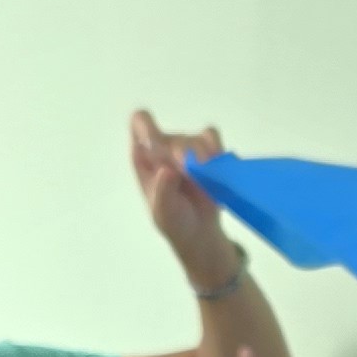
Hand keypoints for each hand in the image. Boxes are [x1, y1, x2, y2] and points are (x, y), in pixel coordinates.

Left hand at [130, 109, 239, 282]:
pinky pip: (212, 138)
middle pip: (173, 137)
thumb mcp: (163, 212)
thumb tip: (167, 170)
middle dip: (183, 154)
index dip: (150, 130)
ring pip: (195, 138)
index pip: (140, 124)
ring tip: (205, 176)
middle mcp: (164, 146)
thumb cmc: (174, 221)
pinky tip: (217, 164)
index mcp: (144, 156)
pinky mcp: (207, 150)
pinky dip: (216, 149)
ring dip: (201, 156)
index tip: (162, 151)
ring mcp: (186, 147)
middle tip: (191, 172)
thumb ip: (163, 192)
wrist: (199, 232)